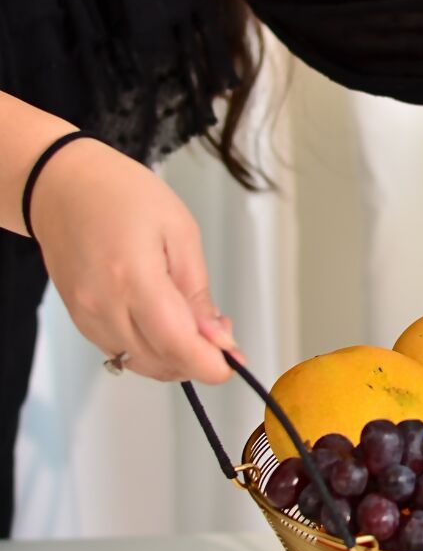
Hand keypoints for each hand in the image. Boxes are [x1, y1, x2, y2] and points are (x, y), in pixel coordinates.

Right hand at [29, 138, 238, 382]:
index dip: (210, 363)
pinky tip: (164, 324)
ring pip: (143, 363)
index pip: (177, 345)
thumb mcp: (180, 232)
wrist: (61, 186)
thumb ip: (198, 292)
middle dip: (199, 359)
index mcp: (133, 278)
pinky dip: (151, 350)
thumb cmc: (120, 195)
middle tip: (219, 331)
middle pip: (162, 361)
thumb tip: (218, 338)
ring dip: (176, 357)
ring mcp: (87, 316)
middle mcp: (104, 305)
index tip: (233, 360)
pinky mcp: (81, 320)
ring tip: (192, 322)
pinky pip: (123, 352)